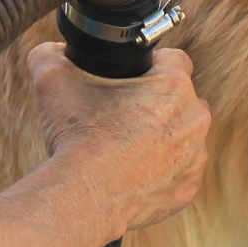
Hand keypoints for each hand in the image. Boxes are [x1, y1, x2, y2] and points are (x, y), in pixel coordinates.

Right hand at [27, 43, 211, 234]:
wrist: (84, 196)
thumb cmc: (77, 137)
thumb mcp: (54, 81)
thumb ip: (52, 54)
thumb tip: (53, 50)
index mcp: (174, 86)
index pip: (174, 59)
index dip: (151, 63)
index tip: (133, 77)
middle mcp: (195, 119)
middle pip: (182, 99)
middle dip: (159, 103)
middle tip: (126, 114)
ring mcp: (196, 156)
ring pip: (184, 136)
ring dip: (164, 137)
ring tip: (129, 146)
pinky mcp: (189, 187)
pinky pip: (180, 171)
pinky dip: (163, 171)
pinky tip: (136, 172)